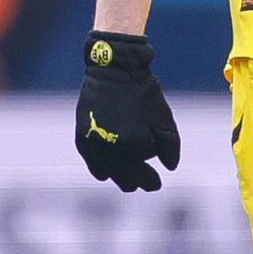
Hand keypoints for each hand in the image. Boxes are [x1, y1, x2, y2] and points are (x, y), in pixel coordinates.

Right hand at [75, 31, 179, 190]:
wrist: (113, 69)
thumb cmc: (142, 92)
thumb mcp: (164, 118)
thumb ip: (171, 147)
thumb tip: (169, 168)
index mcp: (134, 144)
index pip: (142, 174)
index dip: (150, 180)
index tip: (156, 184)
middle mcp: (111, 148)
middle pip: (124, 177)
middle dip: (136, 180)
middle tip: (143, 184)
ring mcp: (94, 144)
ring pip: (107, 172)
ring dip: (118, 175)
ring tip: (127, 179)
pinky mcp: (82, 138)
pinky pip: (92, 163)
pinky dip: (100, 167)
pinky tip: (106, 172)